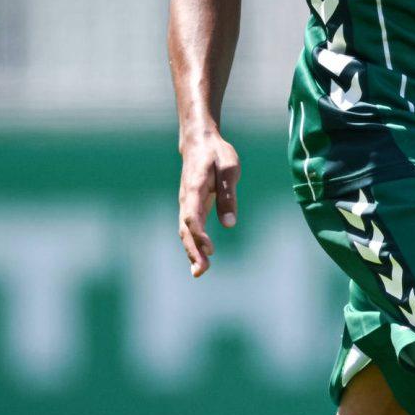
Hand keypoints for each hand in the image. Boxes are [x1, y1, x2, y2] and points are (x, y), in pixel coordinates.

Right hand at [178, 132, 240, 276]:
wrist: (199, 142)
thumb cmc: (217, 154)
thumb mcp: (230, 169)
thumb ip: (228, 195)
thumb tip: (229, 224)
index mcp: (195, 187)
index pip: (193, 216)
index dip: (200, 234)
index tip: (210, 250)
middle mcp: (186, 198)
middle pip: (185, 229)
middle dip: (193, 251)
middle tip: (201, 271)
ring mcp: (186, 203)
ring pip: (185, 231)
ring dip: (191, 252)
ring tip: (200, 272)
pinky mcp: (190, 207)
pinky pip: (188, 229)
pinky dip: (192, 245)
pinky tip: (200, 260)